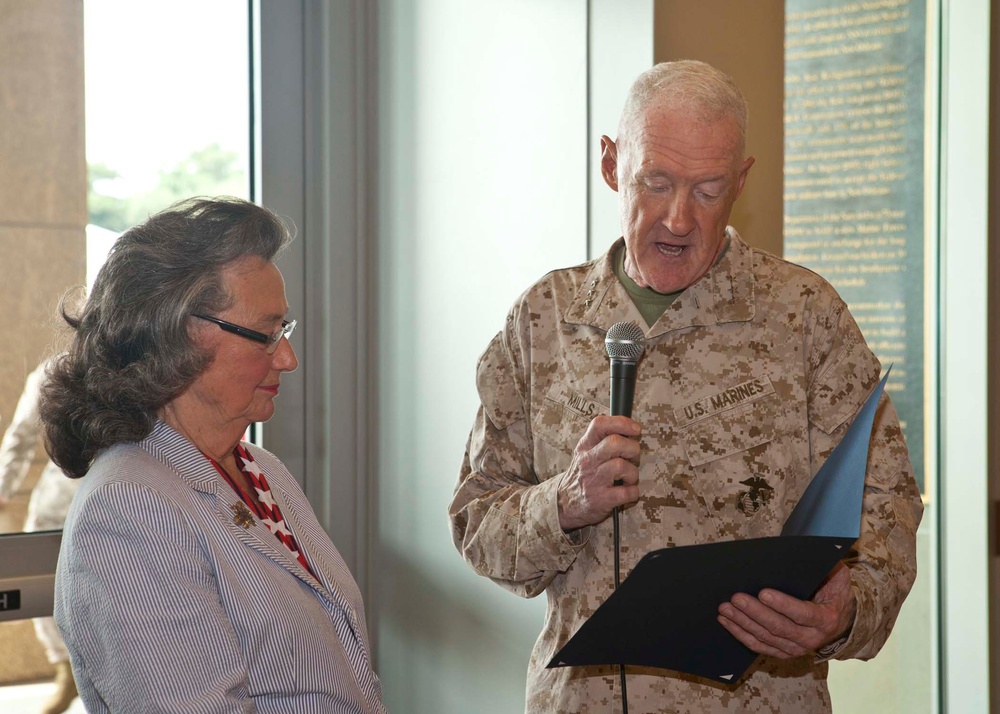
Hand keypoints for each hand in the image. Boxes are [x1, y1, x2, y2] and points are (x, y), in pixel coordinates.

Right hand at [556, 415, 640, 531]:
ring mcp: (594, 480)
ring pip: (623, 466)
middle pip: (615, 443)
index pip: (600, 424)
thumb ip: (603, 440)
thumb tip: (631, 432)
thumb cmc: (583, 475)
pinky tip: (625, 492)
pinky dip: (633, 492)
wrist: (565, 504)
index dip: (622, 423)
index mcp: (585, 446)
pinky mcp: (602, 499)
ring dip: (633, 473)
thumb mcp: (585, 452)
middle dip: (632, 449)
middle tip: (631, 458)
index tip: (635, 429)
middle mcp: (587, 461)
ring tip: (627, 478)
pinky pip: (628, 492)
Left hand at [717, 562, 856, 658]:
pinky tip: (726, 621)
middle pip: (779, 627)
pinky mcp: (782, 651)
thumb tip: (804, 553)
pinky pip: (759, 645)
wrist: (841, 621)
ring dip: (743, 623)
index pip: (802, 614)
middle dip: (755, 612)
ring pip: (765, 637)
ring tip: (725, 608)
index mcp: (825, 619)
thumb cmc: (834, 592)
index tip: (763, 593)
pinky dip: (741, 634)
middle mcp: (811, 638)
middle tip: (736, 598)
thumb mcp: (837, 577)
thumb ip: (825, 568)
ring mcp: (795, 648)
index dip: (783, 604)